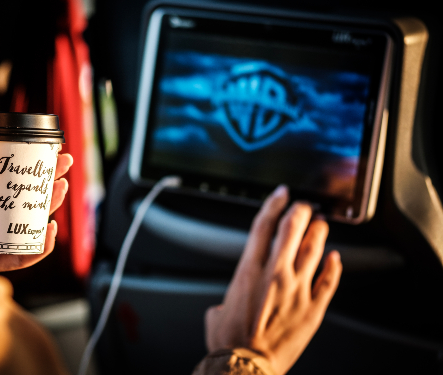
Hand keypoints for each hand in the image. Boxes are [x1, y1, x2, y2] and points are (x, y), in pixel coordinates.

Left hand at [0, 125, 72, 288]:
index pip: (1, 172)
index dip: (25, 162)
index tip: (46, 151)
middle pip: (18, 197)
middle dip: (43, 184)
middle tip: (64, 170)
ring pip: (22, 223)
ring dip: (44, 210)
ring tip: (60, 193)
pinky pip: (17, 256)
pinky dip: (36, 249)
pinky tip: (47, 234)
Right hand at [204, 186, 341, 374]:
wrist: (246, 365)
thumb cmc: (230, 341)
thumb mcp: (217, 311)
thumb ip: (226, 299)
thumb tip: (225, 306)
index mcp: (249, 271)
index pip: (263, 227)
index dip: (273, 205)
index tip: (281, 195)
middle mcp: (275, 275)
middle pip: (291, 230)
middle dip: (300, 212)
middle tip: (304, 206)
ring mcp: (297, 290)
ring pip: (313, 250)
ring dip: (318, 233)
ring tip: (321, 224)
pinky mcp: (312, 308)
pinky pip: (328, 281)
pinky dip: (333, 267)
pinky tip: (335, 258)